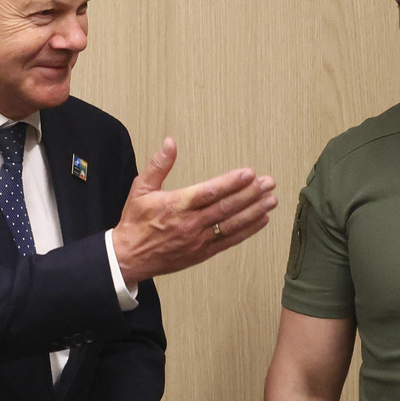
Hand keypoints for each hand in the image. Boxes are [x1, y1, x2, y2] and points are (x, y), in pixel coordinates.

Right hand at [112, 137, 277, 285]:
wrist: (128, 258)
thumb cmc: (135, 222)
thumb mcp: (141, 189)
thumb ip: (158, 165)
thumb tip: (170, 143)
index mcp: (176, 205)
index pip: (210, 192)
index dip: (231, 183)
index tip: (249, 174)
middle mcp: (190, 223)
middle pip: (226, 207)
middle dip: (250, 194)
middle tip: (269, 183)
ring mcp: (198, 240)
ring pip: (232, 224)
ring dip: (254, 211)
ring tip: (271, 200)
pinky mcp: (202, 253)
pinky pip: (229, 241)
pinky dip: (248, 231)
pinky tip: (262, 220)